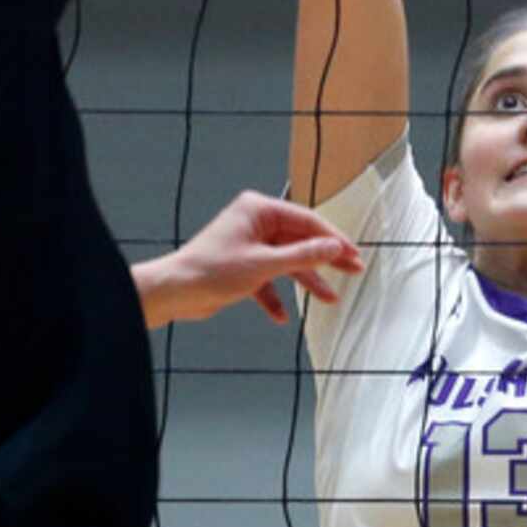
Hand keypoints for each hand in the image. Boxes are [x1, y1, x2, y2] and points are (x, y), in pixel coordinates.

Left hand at [139, 190, 364, 327]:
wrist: (173, 293)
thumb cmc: (210, 271)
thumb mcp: (264, 264)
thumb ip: (303, 256)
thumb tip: (334, 247)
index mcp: (259, 210)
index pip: (306, 220)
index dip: (332, 239)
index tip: (353, 254)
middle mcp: (255, 223)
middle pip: (300, 240)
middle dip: (325, 259)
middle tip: (353, 269)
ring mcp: (249, 245)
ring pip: (287, 262)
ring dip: (306, 281)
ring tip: (330, 299)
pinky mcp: (242, 267)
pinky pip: (268, 279)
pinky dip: (276, 296)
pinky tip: (281, 316)